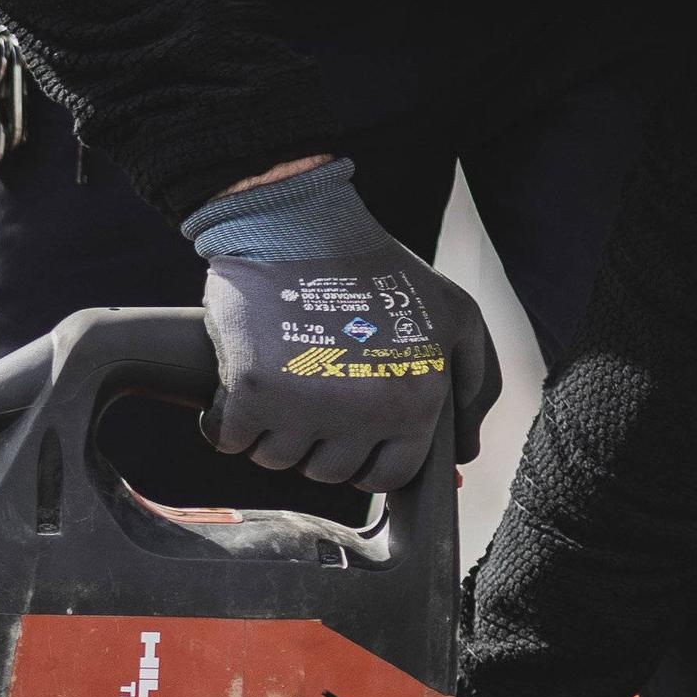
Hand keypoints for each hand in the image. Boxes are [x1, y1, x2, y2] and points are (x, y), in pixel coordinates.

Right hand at [187, 158, 499, 493]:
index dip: (363, 456)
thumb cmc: (377, 267)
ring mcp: (306, 406)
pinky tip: (234, 389)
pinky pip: (227, 439)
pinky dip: (222, 421)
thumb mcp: (455, 316)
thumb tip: (465, 453)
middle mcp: (365, 412)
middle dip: (314, 442)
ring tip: (274, 385)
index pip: (388, 473)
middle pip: (328, 472)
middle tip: (307, 395)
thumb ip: (474, 384)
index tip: (345, 429)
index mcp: (418, 400)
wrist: (299, 224)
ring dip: (268, 432)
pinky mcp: (251, 393)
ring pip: (275, 460)